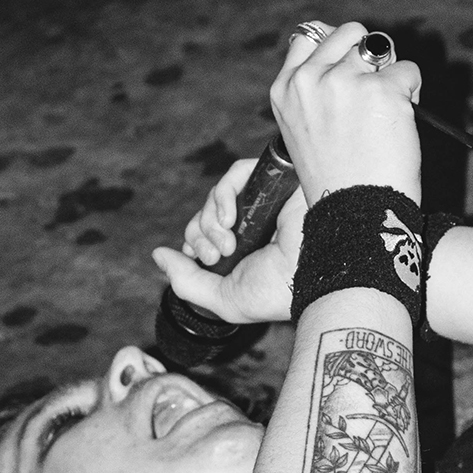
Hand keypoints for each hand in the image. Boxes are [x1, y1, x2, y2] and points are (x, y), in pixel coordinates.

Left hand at [153, 157, 306, 326]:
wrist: (314, 274)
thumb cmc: (277, 292)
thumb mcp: (224, 299)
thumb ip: (187, 281)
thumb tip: (159, 256)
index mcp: (248, 247)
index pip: (207, 231)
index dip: (195, 240)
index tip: (203, 258)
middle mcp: (257, 222)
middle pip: (207, 212)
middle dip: (200, 234)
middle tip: (215, 256)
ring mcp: (266, 200)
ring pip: (218, 194)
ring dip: (209, 220)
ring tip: (226, 243)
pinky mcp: (275, 179)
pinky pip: (235, 173)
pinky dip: (222, 195)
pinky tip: (229, 218)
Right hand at [269, 20, 421, 205]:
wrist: (355, 211)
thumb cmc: (336, 175)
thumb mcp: (303, 127)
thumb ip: (314, 88)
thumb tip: (347, 46)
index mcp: (285, 89)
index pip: (308, 36)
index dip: (336, 47)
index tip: (348, 66)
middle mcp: (310, 80)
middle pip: (349, 33)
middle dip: (367, 55)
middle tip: (372, 92)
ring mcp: (345, 82)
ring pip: (380, 49)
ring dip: (390, 75)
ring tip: (385, 113)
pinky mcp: (382, 90)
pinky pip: (408, 70)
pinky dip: (413, 92)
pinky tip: (400, 122)